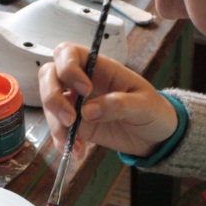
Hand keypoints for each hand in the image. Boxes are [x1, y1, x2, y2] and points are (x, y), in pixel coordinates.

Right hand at [38, 42, 178, 157]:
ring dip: (56, 125)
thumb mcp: (144, 105)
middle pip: (49, 75)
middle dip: (52, 97)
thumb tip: (87, 111)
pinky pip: (58, 129)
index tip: (84, 90)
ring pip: (50, 105)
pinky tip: (77, 151)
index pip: (69, 53)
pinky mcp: (76, 125)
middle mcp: (82, 82)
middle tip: (70, 119)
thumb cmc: (154, 111)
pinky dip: (62, 141)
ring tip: (76, 144)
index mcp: (100, 68)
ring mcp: (76, 103)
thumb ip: (118, 104)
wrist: (156, 137)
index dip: (68, 68)